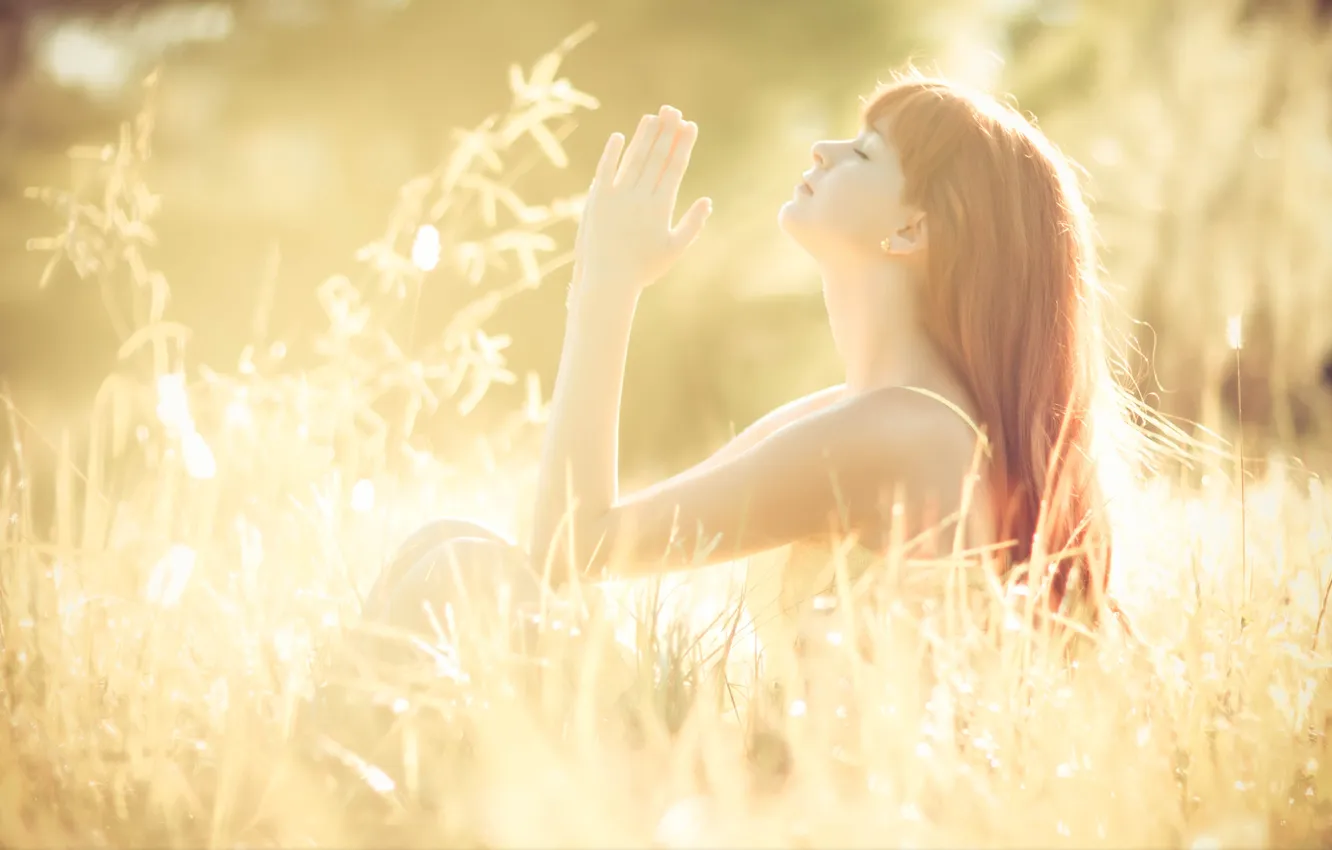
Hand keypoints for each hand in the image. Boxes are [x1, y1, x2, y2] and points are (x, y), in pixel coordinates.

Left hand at [572, 105, 711, 294]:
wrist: (607, 280)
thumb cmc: (643, 268)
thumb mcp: (673, 249)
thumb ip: (692, 224)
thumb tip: (708, 201)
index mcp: (660, 207)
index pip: (674, 167)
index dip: (683, 144)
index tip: (690, 125)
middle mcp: (640, 197)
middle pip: (656, 157)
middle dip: (666, 131)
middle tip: (673, 110)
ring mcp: (617, 196)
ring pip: (633, 159)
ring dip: (643, 136)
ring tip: (652, 117)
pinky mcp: (597, 199)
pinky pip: (605, 170)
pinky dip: (612, 153)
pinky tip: (619, 137)